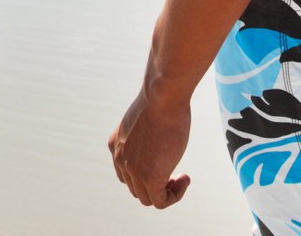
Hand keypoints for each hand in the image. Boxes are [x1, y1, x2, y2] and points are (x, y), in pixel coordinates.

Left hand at [107, 84, 191, 208]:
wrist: (162, 98)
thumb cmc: (161, 101)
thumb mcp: (146, 118)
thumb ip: (146, 133)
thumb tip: (159, 141)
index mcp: (116, 145)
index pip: (126, 173)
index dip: (145, 175)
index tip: (164, 163)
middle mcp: (120, 159)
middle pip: (136, 187)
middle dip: (156, 183)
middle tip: (175, 172)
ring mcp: (133, 170)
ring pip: (147, 198)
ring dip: (166, 191)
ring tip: (181, 178)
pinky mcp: (149, 177)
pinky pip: (160, 202)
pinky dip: (174, 196)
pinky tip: (184, 180)